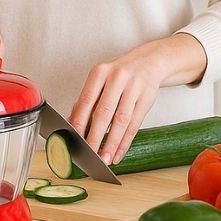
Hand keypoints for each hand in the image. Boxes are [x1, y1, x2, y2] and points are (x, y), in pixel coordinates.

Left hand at [68, 34, 206, 164]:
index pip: (86, 100)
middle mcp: (117, 78)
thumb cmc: (119, 75)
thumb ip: (87, 100)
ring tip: (105, 159)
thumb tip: (71, 123)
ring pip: (121, 121)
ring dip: (112, 143)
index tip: (74, 139)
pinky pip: (135, 124)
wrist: (149, 61)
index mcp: (100, 72)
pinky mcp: (147, 97)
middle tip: (89, 154)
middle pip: (104, 112)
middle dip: (95, 136)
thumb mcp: (101, 80)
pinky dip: (125, 141)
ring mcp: (134, 87)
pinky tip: (119, 153)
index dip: (79, 122)